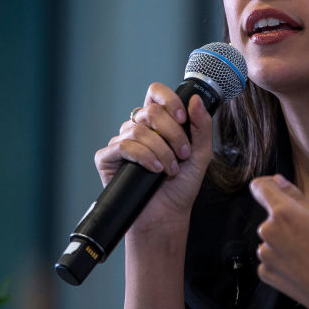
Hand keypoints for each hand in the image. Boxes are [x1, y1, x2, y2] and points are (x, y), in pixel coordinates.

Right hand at [94, 83, 213, 229]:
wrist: (167, 215)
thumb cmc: (181, 185)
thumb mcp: (200, 154)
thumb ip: (202, 126)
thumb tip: (194, 99)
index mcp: (157, 123)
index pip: (155, 93)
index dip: (168, 100)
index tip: (182, 118)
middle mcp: (137, 129)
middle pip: (150, 112)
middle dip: (172, 134)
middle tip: (182, 154)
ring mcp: (121, 143)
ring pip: (138, 131)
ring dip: (161, 151)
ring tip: (170, 169)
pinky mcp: (107, 159)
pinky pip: (122, 146)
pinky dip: (143, 157)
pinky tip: (154, 170)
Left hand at [249, 173, 308, 308]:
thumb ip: (296, 196)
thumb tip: (276, 180)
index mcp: (282, 212)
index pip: (259, 188)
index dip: (267, 185)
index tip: (276, 190)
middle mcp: (266, 231)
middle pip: (270, 218)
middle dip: (285, 222)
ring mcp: (264, 254)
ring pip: (271, 240)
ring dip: (284, 243)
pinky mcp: (264, 274)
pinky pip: (270, 261)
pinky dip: (282, 263)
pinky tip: (301, 270)